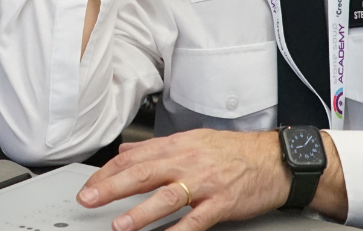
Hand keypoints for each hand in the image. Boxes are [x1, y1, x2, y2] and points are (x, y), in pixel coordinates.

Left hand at [76, 129, 345, 230]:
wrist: (273, 159)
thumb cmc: (233, 151)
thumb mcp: (192, 140)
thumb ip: (157, 148)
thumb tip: (126, 151)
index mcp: (177, 145)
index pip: (134, 157)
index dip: (108, 172)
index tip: (90, 184)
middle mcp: (187, 161)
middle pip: (143, 173)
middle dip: (112, 187)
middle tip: (89, 198)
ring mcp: (205, 183)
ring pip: (167, 197)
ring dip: (140, 212)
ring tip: (119, 224)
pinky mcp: (222, 203)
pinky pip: (197, 220)